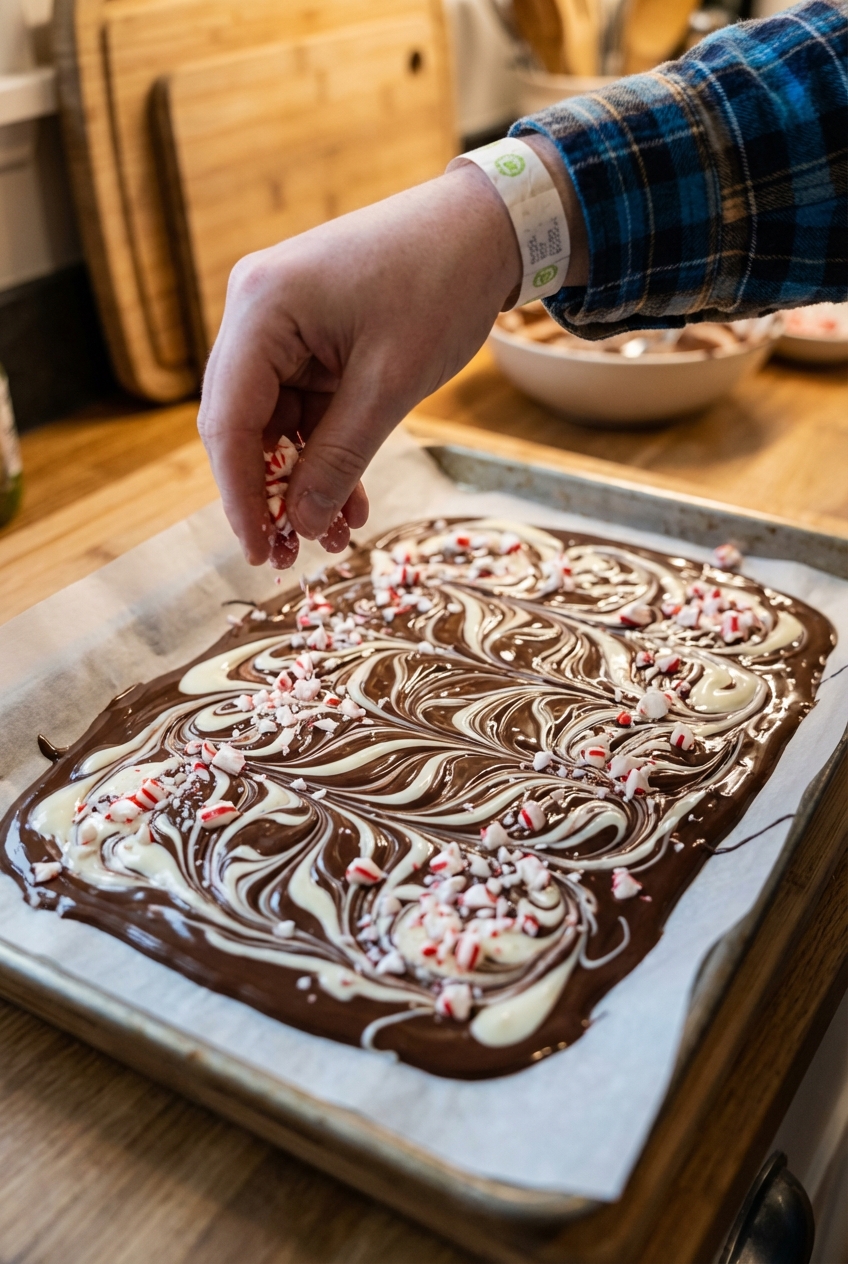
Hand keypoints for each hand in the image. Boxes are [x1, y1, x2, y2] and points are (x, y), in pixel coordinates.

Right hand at [197, 135, 585, 566]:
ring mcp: (280, 324)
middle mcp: (256, 312)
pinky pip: (304, 410)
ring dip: (301, 481)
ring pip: (275, 425)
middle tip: (288, 556)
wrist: (484, 228)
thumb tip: (301, 523)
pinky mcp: (309, 338)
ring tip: (331, 537)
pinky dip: (324, 453)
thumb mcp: (390, 385)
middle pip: (242, 425)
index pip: (228, 420)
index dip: (239, 495)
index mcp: (261, 309)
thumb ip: (340, 457)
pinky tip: (349, 502)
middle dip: (268, 494)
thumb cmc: (440, 287)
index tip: (257, 551)